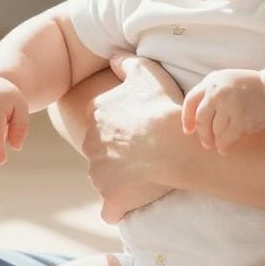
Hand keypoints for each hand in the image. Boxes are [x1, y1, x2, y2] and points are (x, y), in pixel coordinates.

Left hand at [82, 51, 184, 223]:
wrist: (174, 144)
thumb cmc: (162, 107)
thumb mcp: (146, 72)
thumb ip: (125, 62)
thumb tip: (112, 56)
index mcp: (95, 114)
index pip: (102, 124)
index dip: (122, 129)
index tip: (141, 132)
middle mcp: (89, 144)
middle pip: (100, 151)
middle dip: (116, 154)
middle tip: (145, 154)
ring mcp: (98, 174)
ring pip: (104, 178)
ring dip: (119, 179)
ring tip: (146, 176)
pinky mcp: (110, 198)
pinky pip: (110, 209)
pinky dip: (118, 208)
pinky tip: (131, 205)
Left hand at [181, 68, 264, 151]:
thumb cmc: (248, 89)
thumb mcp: (225, 82)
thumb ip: (209, 94)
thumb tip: (192, 120)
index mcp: (212, 81)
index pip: (190, 101)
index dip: (187, 118)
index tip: (188, 130)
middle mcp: (218, 91)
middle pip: (201, 119)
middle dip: (202, 134)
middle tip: (206, 143)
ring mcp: (230, 104)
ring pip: (214, 129)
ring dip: (215, 140)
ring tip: (218, 144)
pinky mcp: (241, 118)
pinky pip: (226, 137)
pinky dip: (224, 145)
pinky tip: (224, 149)